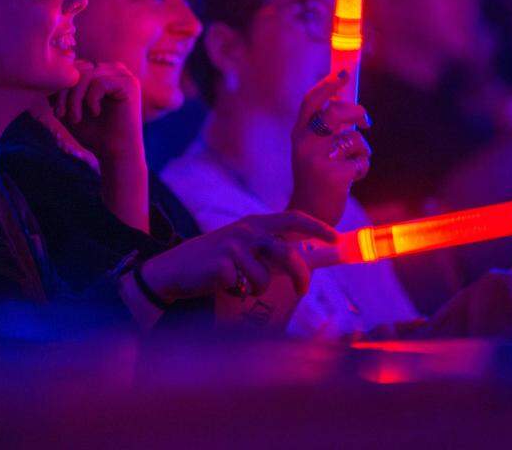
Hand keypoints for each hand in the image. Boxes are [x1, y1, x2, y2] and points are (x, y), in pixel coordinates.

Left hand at [53, 60, 143, 161]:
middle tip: (61, 115)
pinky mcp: (129, 85)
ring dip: (75, 99)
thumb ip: (61, 93)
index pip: (75, 67)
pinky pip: (99, 83)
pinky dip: (91, 100)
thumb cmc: (95, 134)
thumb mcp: (70, 110)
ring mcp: (124, 76)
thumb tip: (49, 77)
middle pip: (80, 69)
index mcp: (103, 72)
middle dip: (65, 93)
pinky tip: (95, 113)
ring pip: (88, 75)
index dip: (61, 87)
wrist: (117, 153)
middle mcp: (115, 70)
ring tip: (75, 119)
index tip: (56, 112)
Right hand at [139, 211, 337, 302]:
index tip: (337, 239)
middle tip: (303, 290)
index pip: (294, 218)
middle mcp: (246, 231)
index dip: (318, 228)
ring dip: (259, 289)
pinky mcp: (221, 266)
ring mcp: (233, 247)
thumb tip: (313, 258)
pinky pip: (244, 288)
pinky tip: (223, 285)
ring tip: (243, 286)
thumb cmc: (217, 260)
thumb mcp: (245, 247)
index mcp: (255, 223)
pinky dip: (238, 293)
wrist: (174, 269)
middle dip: (300, 275)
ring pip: (265, 278)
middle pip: (287, 253)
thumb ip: (274, 250)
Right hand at [289, 72, 371, 224]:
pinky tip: (351, 180)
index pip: (311, 101)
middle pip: (337, 112)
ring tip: (352, 165)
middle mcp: (303, 143)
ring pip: (354, 139)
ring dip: (361, 151)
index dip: (328, 84)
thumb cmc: (315, 178)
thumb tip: (348, 102)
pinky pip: (361, 161)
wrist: (308, 215)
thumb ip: (324, 129)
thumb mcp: (311, 150)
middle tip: (366, 122)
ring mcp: (317, 159)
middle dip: (358, 113)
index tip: (344, 72)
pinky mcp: (334, 175)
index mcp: (298, 134)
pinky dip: (362, 170)